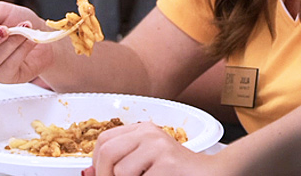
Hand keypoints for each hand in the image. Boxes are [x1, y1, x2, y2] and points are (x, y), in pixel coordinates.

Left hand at [91, 122, 214, 175]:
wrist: (213, 175)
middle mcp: (150, 133)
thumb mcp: (146, 163)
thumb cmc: (178, 173)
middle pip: (107, 153)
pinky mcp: (167, 164)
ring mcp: (159, 147)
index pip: (104, 141)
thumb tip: (87, 174)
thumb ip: (119, 164)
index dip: (97, 163)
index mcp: (143, 130)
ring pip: (120, 171)